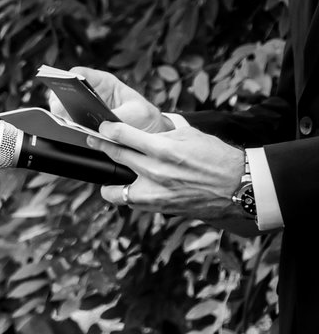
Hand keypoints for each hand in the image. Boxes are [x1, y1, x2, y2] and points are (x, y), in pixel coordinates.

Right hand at [65, 66, 173, 133]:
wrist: (150, 132)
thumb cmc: (146, 117)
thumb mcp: (138, 114)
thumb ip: (121, 118)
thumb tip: (102, 126)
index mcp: (104, 82)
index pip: (80, 73)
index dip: (68, 77)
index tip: (64, 86)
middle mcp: (92, 93)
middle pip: (68, 91)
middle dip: (60, 98)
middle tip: (59, 108)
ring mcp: (86, 109)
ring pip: (66, 108)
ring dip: (64, 114)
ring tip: (67, 119)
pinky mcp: (85, 124)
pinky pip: (72, 123)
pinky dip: (70, 127)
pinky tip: (74, 129)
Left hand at [92, 121, 246, 220]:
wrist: (239, 186)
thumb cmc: (218, 157)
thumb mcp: (190, 134)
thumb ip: (163, 131)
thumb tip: (144, 127)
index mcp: (164, 149)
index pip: (123, 135)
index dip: (108, 129)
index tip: (102, 126)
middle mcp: (156, 171)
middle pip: (117, 155)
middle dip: (101, 145)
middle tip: (93, 140)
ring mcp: (157, 192)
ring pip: (115, 187)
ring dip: (109, 177)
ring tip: (109, 168)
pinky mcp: (161, 207)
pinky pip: (131, 203)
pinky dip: (125, 196)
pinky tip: (124, 189)